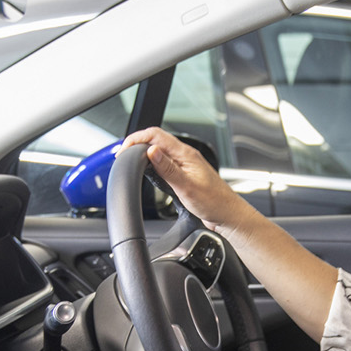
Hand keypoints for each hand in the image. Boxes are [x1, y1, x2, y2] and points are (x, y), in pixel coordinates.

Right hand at [121, 127, 251, 231]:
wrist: (227, 215)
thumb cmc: (214, 202)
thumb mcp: (187, 187)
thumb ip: (168, 169)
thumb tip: (151, 151)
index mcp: (186, 154)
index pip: (156, 135)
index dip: (137, 139)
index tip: (124, 150)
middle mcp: (185, 156)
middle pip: (156, 140)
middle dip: (137, 144)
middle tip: (123, 156)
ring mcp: (185, 164)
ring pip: (160, 151)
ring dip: (144, 153)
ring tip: (131, 161)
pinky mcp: (184, 174)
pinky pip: (165, 162)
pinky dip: (152, 164)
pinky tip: (148, 171)